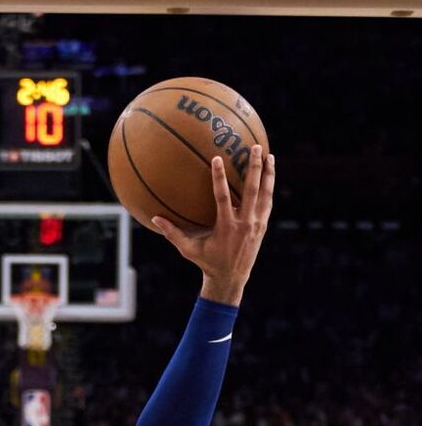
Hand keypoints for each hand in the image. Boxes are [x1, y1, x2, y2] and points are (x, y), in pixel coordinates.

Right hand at [152, 146, 274, 305]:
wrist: (231, 278)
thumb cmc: (207, 263)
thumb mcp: (188, 250)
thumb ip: (173, 233)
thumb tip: (155, 219)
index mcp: (226, 227)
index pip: (222, 197)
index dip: (219, 177)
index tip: (217, 159)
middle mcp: (244, 223)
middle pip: (251, 190)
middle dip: (253, 168)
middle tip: (254, 147)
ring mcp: (255, 224)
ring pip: (264, 194)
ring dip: (267, 174)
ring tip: (269, 155)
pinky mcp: (262, 226)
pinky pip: (268, 202)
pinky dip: (269, 187)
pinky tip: (269, 174)